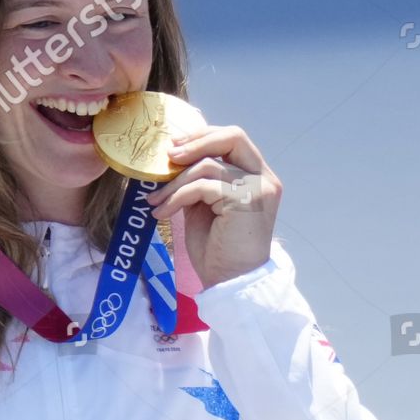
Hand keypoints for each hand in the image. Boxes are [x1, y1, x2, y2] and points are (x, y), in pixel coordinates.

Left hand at [145, 116, 282, 289]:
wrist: (230, 283)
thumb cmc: (218, 250)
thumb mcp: (205, 206)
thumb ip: (200, 180)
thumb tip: (174, 158)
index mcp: (258, 176)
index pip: (234, 139)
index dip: (203, 137)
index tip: (175, 148)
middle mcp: (264, 178)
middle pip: (232, 137)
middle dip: (195, 142)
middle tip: (167, 156)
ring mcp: (258, 188)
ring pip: (208, 165)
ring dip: (175, 182)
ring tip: (155, 200)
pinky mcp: (245, 200)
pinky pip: (202, 186)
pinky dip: (177, 197)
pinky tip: (162, 212)